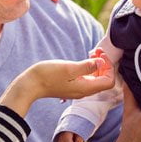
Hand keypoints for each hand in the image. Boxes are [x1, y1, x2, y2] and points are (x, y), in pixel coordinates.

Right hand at [0, 56, 114, 115]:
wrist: (31, 85)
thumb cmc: (48, 75)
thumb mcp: (69, 68)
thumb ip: (87, 66)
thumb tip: (101, 63)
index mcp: (86, 88)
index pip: (109, 81)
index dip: (109, 67)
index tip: (101, 55)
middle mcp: (85, 91)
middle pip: (104, 80)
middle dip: (105, 65)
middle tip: (97, 51)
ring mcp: (78, 89)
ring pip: (96, 79)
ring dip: (97, 66)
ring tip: (92, 52)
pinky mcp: (72, 86)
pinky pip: (87, 78)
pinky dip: (90, 68)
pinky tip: (84, 59)